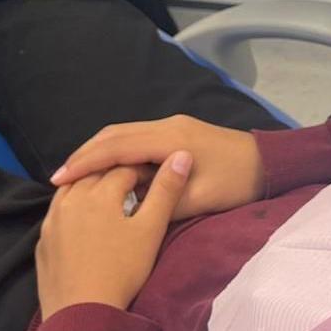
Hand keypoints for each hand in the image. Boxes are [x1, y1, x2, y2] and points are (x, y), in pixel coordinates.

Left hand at [37, 154, 191, 316]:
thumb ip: (166, 190)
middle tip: (134, 184)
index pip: (123, 169)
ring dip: (89, 186)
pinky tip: (81, 219)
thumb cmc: (123, 270)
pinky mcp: (43, 242)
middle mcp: (70, 200)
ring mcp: (52, 222)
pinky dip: (71, 207)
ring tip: (107, 195)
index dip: (143, 170)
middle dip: (114, 173)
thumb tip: (181, 155)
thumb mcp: (151, 230)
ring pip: (70, 190)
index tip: (156, 178)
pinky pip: (56, 213)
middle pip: (93, 175)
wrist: (82, 312)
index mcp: (99, 194)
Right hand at [51, 115, 261, 219]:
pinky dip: (117, 151)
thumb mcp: (198, 200)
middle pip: (114, 135)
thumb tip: (126, 206)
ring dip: (99, 152)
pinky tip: (108, 170)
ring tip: (76, 175)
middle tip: (59, 179)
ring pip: (124, 133)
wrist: (271, 164)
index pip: (116, 148)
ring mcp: (173, 126)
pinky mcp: (178, 132)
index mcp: (170, 139)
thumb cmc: (238, 184)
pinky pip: (137, 137)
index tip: (59, 180)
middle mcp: (168, 125)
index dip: (85, 164)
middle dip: (84, 156)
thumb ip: (160, 201)